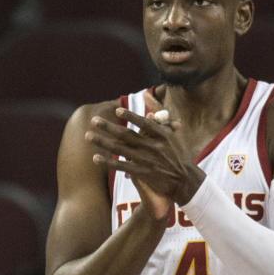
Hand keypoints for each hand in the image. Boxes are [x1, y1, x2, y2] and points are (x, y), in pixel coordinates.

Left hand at [85, 93, 202, 220]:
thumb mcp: (171, 131)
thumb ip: (158, 112)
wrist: (184, 180)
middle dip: (108, 128)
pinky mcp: (142, 173)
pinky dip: (108, 162)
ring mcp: (147, 160)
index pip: (144, 123)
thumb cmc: (176, 152)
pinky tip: (95, 158)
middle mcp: (154, 147)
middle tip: (93, 121)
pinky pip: (121, 166)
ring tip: (88, 136)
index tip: (117, 111)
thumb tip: (144, 94)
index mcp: (163, 135)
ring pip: (120, 149)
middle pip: (127, 135)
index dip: (130, 117)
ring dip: (103, 142)